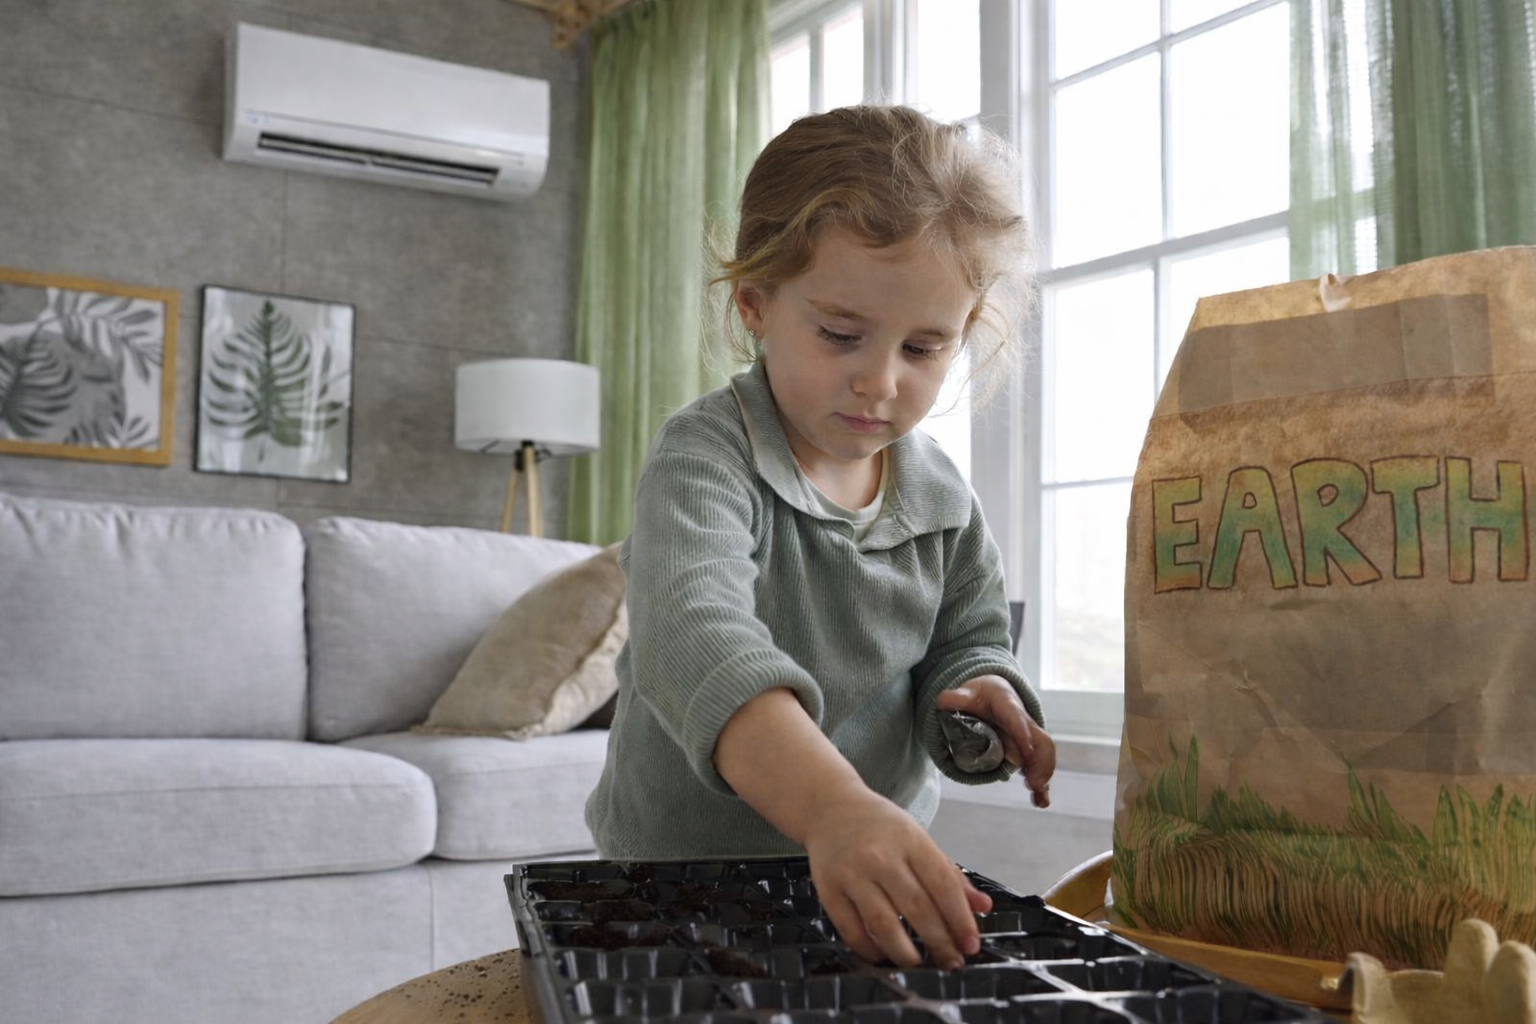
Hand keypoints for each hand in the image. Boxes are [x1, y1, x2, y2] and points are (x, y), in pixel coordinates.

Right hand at [803, 789, 992, 969]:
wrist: (830, 808)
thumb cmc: (881, 828)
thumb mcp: (918, 839)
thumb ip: (951, 875)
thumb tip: (983, 907)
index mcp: (910, 840)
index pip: (943, 884)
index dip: (960, 919)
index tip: (971, 945)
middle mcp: (881, 856)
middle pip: (916, 907)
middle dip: (939, 942)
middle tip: (952, 963)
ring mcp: (852, 873)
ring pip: (883, 923)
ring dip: (905, 953)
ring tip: (919, 965)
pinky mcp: (828, 889)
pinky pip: (851, 929)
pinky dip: (869, 949)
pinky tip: (883, 955)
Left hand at [935, 676, 1055, 807]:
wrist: (995, 694)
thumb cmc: (982, 695)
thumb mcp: (969, 693)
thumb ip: (956, 698)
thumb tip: (941, 701)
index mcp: (1009, 706)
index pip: (1017, 719)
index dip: (1022, 735)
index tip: (1026, 752)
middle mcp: (1025, 723)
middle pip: (1040, 741)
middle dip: (1040, 762)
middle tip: (1034, 783)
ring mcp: (1028, 739)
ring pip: (1043, 756)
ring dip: (1043, 775)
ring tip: (1038, 795)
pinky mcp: (1027, 754)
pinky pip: (1038, 768)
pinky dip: (1041, 786)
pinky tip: (1040, 802)